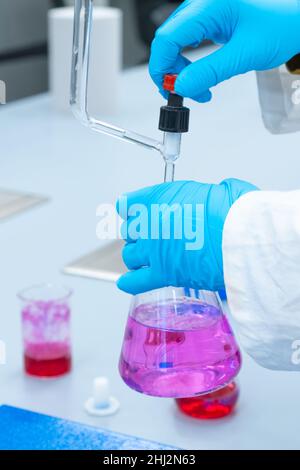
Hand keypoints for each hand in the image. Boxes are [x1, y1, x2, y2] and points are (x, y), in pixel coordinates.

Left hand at [116, 179, 257, 294]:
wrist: (240, 237)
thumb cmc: (233, 212)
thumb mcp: (220, 189)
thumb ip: (208, 195)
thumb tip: (216, 196)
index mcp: (158, 198)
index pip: (127, 204)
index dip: (134, 210)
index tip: (138, 213)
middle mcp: (150, 223)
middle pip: (130, 231)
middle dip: (139, 234)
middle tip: (153, 238)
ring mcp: (154, 250)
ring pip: (130, 256)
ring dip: (137, 257)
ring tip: (148, 259)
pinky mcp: (163, 273)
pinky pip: (136, 281)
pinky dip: (130, 282)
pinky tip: (128, 281)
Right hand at [149, 0, 299, 101]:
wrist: (297, 16)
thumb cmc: (282, 24)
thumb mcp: (244, 54)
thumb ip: (209, 72)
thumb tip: (181, 86)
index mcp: (210, 5)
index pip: (168, 37)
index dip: (162, 67)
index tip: (168, 89)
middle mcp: (203, 4)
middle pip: (168, 40)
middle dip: (171, 71)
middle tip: (184, 94)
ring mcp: (205, 10)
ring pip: (176, 42)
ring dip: (180, 69)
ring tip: (197, 88)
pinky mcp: (210, 19)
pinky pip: (189, 41)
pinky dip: (189, 62)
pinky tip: (199, 74)